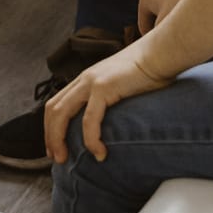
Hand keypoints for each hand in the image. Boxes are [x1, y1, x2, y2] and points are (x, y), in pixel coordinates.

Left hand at [44, 43, 173, 163]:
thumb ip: (111, 100)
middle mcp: (84, 79)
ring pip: (62, 114)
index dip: (50, 128)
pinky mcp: (104, 87)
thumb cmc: (149, 72)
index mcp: (86, 79)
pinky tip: (99, 153)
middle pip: (53, 109)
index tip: (55, 148)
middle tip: (57, 159)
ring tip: (66, 159)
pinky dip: (90, 140)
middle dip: (50, 137)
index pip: (56, 104)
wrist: (161, 53)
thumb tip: (112, 124)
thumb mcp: (122, 86)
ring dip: (59, 139)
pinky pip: (89, 119)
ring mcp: (92, 82)